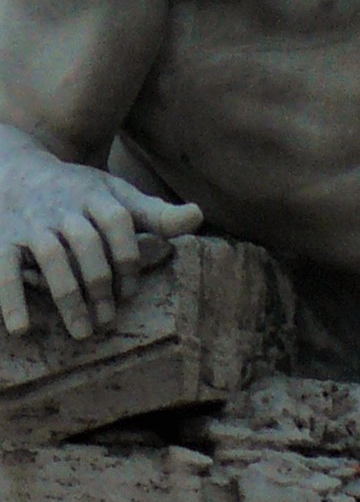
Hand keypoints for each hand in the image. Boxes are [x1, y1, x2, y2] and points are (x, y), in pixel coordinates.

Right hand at [0, 148, 200, 341]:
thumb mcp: (117, 196)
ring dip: (68, 296)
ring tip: (82, 332)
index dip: (128, 257)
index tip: (129, 293)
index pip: (119, 221)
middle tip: (107, 321)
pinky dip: (11, 298)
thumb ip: (154, 213)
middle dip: (100, 284)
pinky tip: (20, 329)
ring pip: (52, 257)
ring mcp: (32, 223)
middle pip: (88, 243)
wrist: (18, 170)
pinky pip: (4, 270)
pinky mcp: (2, 240)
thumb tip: (198, 217)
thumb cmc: (79, 194)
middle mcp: (65, 206)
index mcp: (96, 195)